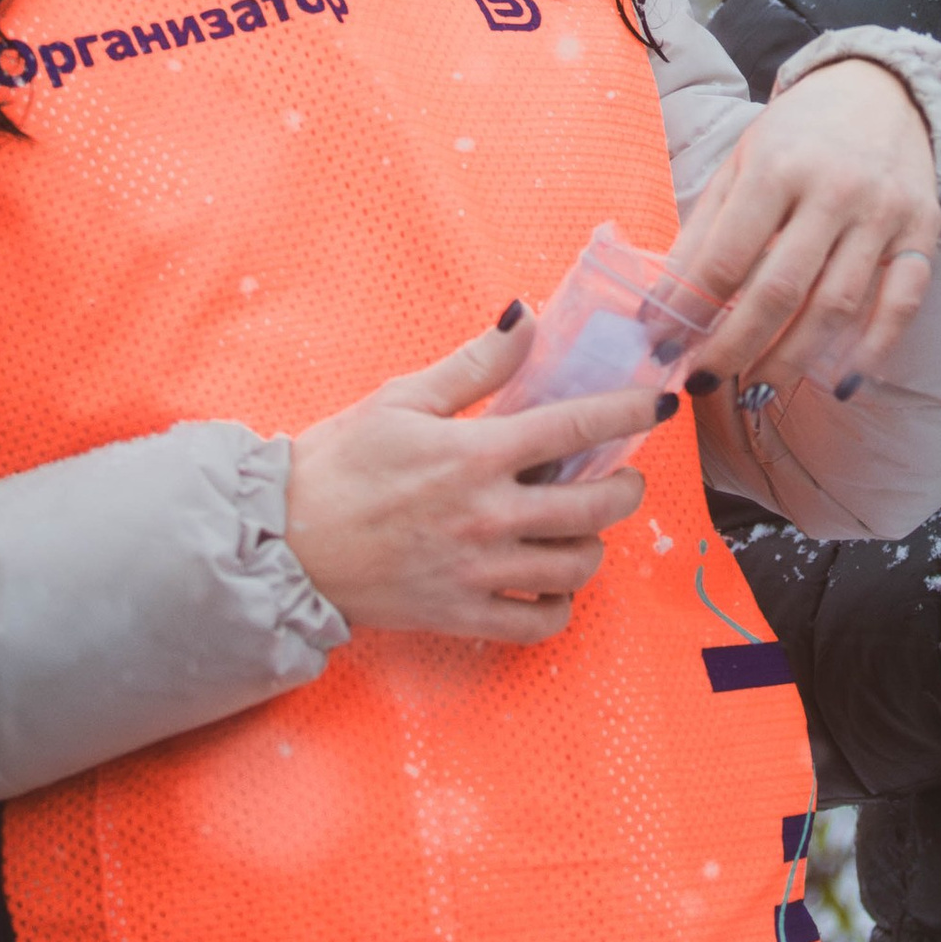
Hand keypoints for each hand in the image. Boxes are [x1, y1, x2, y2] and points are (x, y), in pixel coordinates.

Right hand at [284, 318, 659, 643]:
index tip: (656, 405)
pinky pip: (537, 624)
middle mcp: (487, 515)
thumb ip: (476, 364)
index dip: (627, 412)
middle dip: (624, 489)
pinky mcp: (461, 614)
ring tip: (579, 530)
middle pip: (594, 507)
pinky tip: (548, 585)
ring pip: (574, 568)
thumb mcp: (402, 398)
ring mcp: (477, 571)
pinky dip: (556, 607)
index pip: (577, 425)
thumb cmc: (338, 462)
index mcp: (475, 453)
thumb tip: (527, 317)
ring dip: (591, 546)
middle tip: (621, 478)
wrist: (284, 541)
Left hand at [671, 58, 940, 404]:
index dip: (689, 312)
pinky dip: (875, 350)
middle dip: (733, 348)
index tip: (663, 349)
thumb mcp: (740, 164)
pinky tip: (843, 384)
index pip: (726, 258)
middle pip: (779, 291)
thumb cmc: (798, 134)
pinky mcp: (923, 230)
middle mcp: (834, 190)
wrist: (881, 90)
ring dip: (792, 360)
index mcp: (777, 167)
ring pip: (836, 306)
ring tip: (755, 389)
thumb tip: (662, 308)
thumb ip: (703, 232)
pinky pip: (902, 302)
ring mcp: (882, 213)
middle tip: (702, 384)